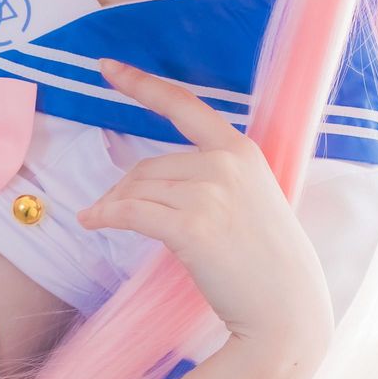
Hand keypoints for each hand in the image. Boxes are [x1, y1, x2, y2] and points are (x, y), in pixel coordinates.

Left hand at [76, 56, 335, 362]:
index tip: (108, 67)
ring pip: (137, 189)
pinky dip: (105, 216)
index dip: (141, 85)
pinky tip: (92, 220)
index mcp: (242, 151)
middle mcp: (226, 164)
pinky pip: (131, 212)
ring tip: (102, 220)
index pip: (184, 105)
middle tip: (113, 212)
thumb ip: (215, 178)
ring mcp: (210, 193)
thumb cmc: (267, 264)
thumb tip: (150, 182)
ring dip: (112, 205)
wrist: (286, 310)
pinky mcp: (192, 226)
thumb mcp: (251, 201)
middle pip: (150, 164)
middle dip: (126, 188)